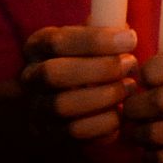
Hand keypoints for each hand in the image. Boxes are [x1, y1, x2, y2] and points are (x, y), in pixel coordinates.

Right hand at [20, 26, 137, 142]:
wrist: (65, 100)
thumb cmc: (88, 59)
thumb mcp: (90, 38)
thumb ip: (105, 28)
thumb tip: (123, 29)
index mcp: (38, 46)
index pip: (58, 41)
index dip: (96, 40)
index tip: (131, 39)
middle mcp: (31, 77)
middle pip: (54, 74)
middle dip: (100, 69)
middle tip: (131, 64)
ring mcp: (38, 108)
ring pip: (63, 106)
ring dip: (104, 96)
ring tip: (130, 87)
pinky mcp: (52, 135)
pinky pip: (77, 132)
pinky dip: (105, 123)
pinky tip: (122, 112)